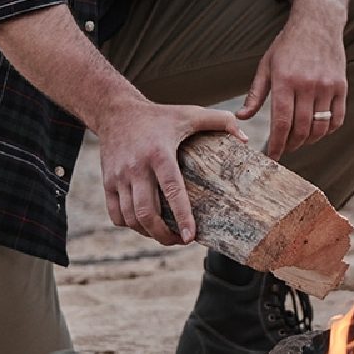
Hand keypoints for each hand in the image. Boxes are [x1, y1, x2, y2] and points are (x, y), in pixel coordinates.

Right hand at [98, 101, 247, 245]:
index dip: (182, 216)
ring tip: (166, 236)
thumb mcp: (189, 114)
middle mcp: (136, 167)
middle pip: (146, 212)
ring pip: (131, 218)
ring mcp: (119, 177)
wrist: (116, 112)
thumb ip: (220, 122)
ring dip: (149, 233)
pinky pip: (116, 215)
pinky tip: (144, 225)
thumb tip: (246, 140)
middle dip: (163, 235)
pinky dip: (130, 226)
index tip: (191, 237)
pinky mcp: (107, 182)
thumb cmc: (158, 116)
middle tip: (180, 241)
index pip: (171, 189)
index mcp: (159, 153)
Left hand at [238, 10, 347, 158]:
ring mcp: (327, 86)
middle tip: (284, 150)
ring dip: (309, 140)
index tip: (273, 157)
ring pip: (320, 127)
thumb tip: (241, 117)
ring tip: (299, 141)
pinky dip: (327, 130)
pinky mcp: (341, 86)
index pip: (281, 122)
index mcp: (284, 80)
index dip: (277, 144)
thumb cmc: (286, 45)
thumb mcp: (266, 66)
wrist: (317, 23)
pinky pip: (337, 118)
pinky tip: (317, 131)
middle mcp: (307, 85)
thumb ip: (255, 94)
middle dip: (291, 145)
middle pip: (301, 128)